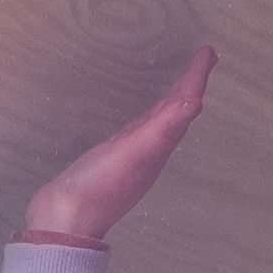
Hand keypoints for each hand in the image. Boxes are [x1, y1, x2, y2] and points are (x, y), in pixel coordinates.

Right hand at [19, 48, 213, 245]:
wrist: (65, 221)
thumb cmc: (99, 187)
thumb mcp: (134, 154)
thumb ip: (163, 129)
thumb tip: (195, 101)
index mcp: (159, 147)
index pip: (185, 106)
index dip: (196, 78)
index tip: (207, 51)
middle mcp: (150, 151)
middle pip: (177, 112)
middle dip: (190, 84)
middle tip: (202, 59)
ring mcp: (130, 156)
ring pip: (161, 122)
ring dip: (173, 100)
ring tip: (181, 82)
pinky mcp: (110, 158)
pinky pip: (139, 130)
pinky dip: (149, 115)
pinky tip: (142, 116)